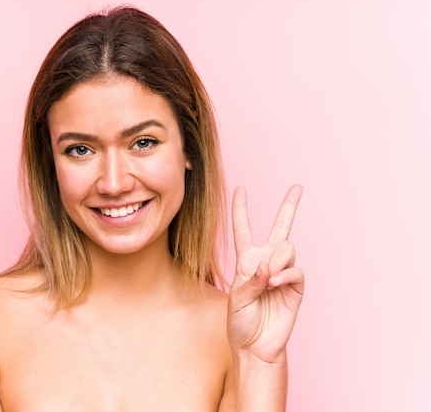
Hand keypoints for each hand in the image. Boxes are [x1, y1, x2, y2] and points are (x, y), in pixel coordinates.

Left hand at [227, 185, 303, 363]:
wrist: (255, 346)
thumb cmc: (240, 323)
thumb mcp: (236, 299)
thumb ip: (251, 280)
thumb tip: (269, 266)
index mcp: (246, 262)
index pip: (243, 230)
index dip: (241, 209)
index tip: (240, 188)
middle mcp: (266, 262)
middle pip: (280, 228)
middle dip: (289, 206)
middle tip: (298, 187)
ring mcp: (283, 273)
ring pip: (287, 248)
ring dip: (277, 261)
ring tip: (269, 281)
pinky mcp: (296, 287)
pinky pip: (296, 269)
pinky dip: (285, 274)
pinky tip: (276, 284)